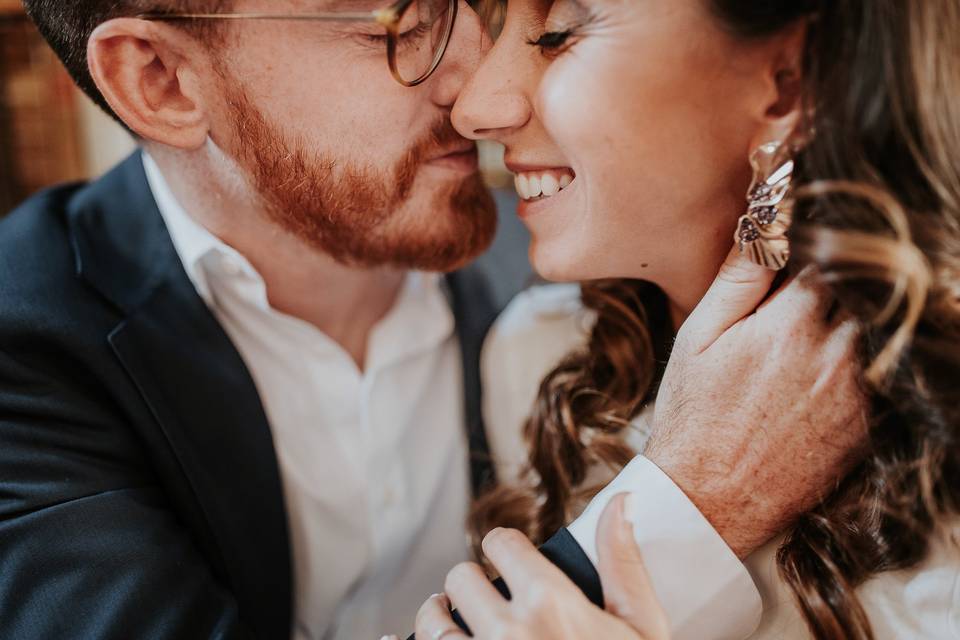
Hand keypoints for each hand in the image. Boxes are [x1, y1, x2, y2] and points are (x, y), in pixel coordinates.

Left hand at [413, 495, 668, 639]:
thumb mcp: (643, 628)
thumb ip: (623, 562)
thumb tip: (622, 501)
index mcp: (552, 605)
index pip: (501, 543)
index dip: (508, 548)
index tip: (513, 561)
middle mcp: (508, 633)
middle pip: (461, 577)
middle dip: (476, 585)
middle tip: (492, 602)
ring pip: (431, 618)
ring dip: (442, 617)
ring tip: (461, 627)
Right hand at [646, 248, 867, 557]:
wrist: (707, 499)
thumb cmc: (692, 416)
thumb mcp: (696, 339)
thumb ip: (736, 278)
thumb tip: (762, 225)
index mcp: (790, 324)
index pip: (818, 269)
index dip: (793, 279)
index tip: (774, 297)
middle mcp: (835, 354)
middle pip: (847, 303)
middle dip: (819, 309)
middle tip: (775, 339)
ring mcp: (856, 395)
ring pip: (862, 341)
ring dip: (833, 344)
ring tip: (786, 375)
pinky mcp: (865, 429)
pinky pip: (869, 384)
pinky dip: (843, 383)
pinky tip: (801, 403)